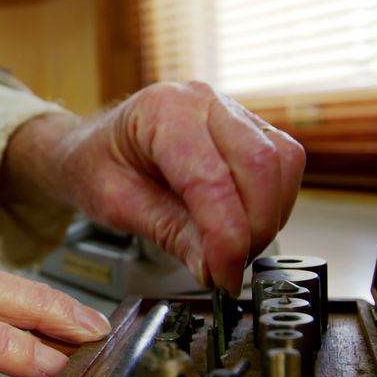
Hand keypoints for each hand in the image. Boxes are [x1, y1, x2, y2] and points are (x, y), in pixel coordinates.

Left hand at [2, 81, 304, 294]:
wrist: (92, 147)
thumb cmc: (96, 164)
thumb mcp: (117, 205)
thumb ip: (169, 233)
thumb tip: (214, 267)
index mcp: (162, 110)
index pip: (211, 178)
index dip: (226, 236)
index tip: (224, 275)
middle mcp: (203, 101)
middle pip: (261, 165)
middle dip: (254, 229)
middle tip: (229, 269)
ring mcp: (231, 110)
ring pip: (283, 162)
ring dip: (269, 217)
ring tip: (234, 250)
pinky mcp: (250, 129)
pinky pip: (283, 164)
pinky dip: (273, 203)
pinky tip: (245, 227)